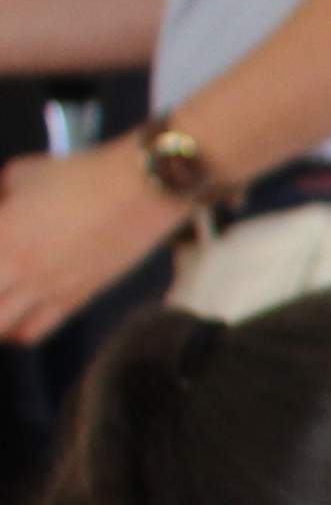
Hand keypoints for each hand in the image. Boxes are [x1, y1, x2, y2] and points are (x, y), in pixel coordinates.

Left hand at [0, 139, 177, 344]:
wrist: (142, 189)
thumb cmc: (84, 174)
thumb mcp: (21, 173)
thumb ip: (0, 196)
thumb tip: (1, 206)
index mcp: (1, 233)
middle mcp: (17, 267)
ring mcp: (47, 288)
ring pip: (1, 325)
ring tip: (0, 302)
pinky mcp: (76, 298)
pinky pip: (34, 330)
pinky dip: (17, 331)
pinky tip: (13, 321)